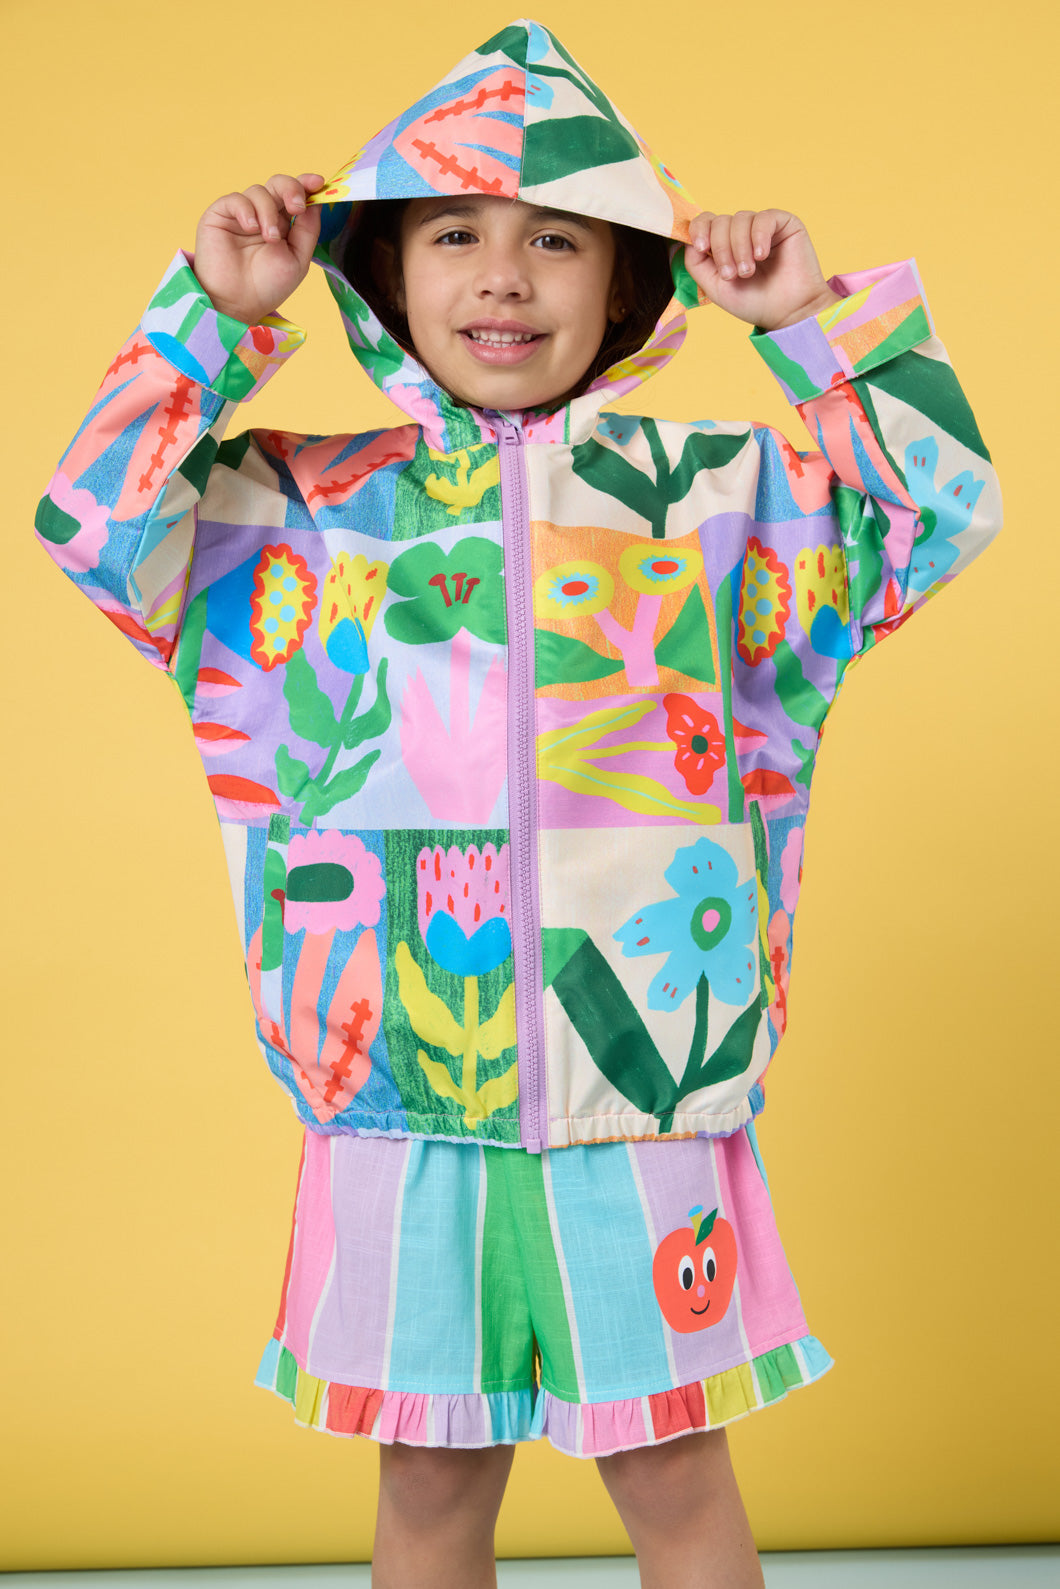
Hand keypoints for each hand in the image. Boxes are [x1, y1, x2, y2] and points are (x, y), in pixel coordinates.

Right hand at [193, 172, 325, 324]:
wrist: (238, 304)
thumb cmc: (267, 286)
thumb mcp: (298, 259)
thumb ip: (308, 230)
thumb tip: (316, 203)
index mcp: (283, 224)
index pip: (294, 195)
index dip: (306, 185)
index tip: (318, 183)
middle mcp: (263, 215)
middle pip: (278, 184)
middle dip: (290, 189)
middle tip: (296, 207)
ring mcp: (242, 214)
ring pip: (258, 191)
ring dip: (268, 212)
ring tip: (269, 238)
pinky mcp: (220, 215)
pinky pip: (236, 199)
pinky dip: (246, 210)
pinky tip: (250, 228)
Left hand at [685, 210, 841, 330]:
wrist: (788, 313)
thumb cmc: (753, 302)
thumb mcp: (714, 286)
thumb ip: (696, 263)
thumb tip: (688, 240)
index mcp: (723, 244)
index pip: (705, 222)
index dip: (699, 229)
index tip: (701, 247)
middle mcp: (741, 232)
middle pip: (720, 221)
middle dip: (721, 249)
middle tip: (733, 275)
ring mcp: (762, 226)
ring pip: (740, 219)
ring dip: (739, 248)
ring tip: (748, 272)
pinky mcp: (783, 223)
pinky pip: (764, 217)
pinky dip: (758, 236)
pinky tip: (761, 255)